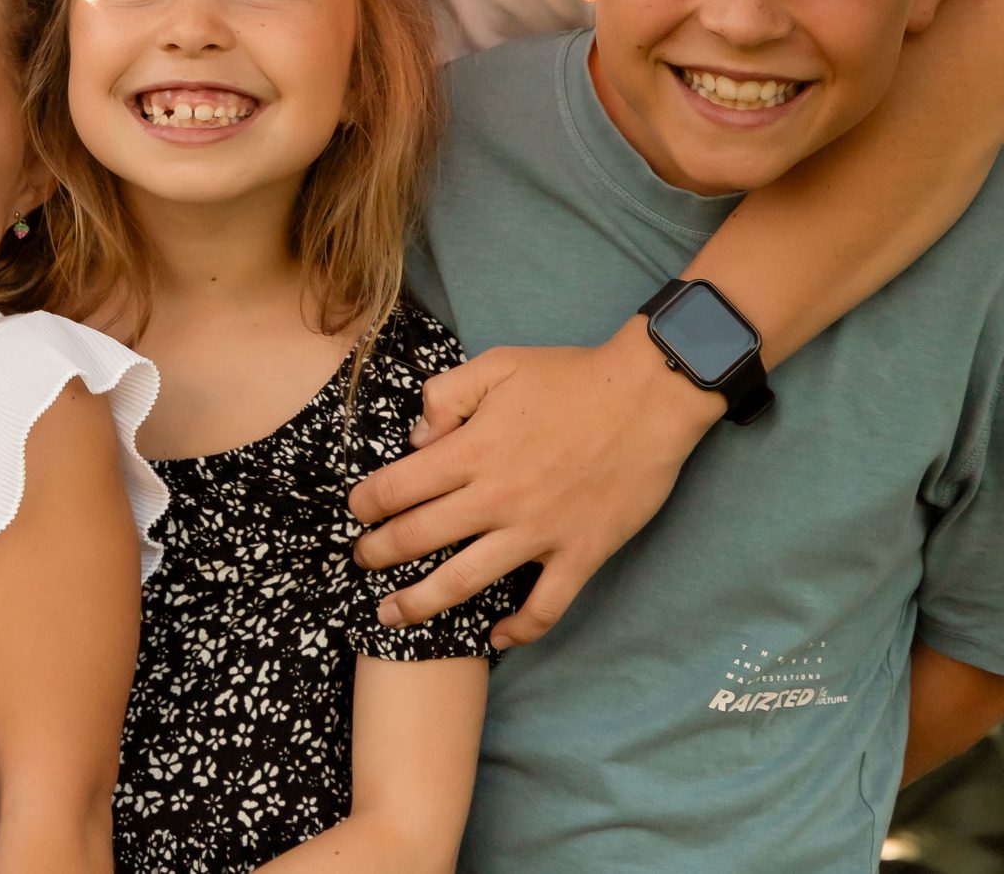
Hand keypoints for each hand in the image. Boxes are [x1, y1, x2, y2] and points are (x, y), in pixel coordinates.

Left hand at [348, 319, 720, 645]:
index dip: (366, 504)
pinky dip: (519, 630)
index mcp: (472, 451)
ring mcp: (538, 532)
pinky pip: (545, 606)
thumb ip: (445, 396)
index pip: (398, 487)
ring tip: (391, 615)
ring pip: (464, 582)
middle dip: (378, 555)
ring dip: (420, 603)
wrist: (648, 397)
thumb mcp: (497, 364)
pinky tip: (495, 638)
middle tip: (360, 561)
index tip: (355, 512)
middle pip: (418, 538)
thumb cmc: (570, 377)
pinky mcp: (580, 554)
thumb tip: (417, 439)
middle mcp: (496, 498)